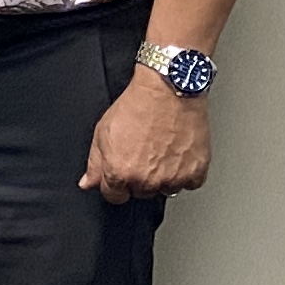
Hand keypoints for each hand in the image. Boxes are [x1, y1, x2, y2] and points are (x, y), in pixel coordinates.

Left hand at [84, 69, 209, 203]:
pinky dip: (187, 172)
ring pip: (166, 190)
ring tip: (164, 150)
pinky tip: (180, 153)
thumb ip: (95, 162)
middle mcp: (146, 179)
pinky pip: (190, 184)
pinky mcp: (195, 171)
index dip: (116, 184)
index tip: (123, 172)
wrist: (169, 88)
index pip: (114, 197)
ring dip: (165, 177)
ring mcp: (172, 178)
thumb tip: (88, 183)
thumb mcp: (103, 131)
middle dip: (140, 178)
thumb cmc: (138, 105)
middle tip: (145, 153)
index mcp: (120, 172)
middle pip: (141, 193)